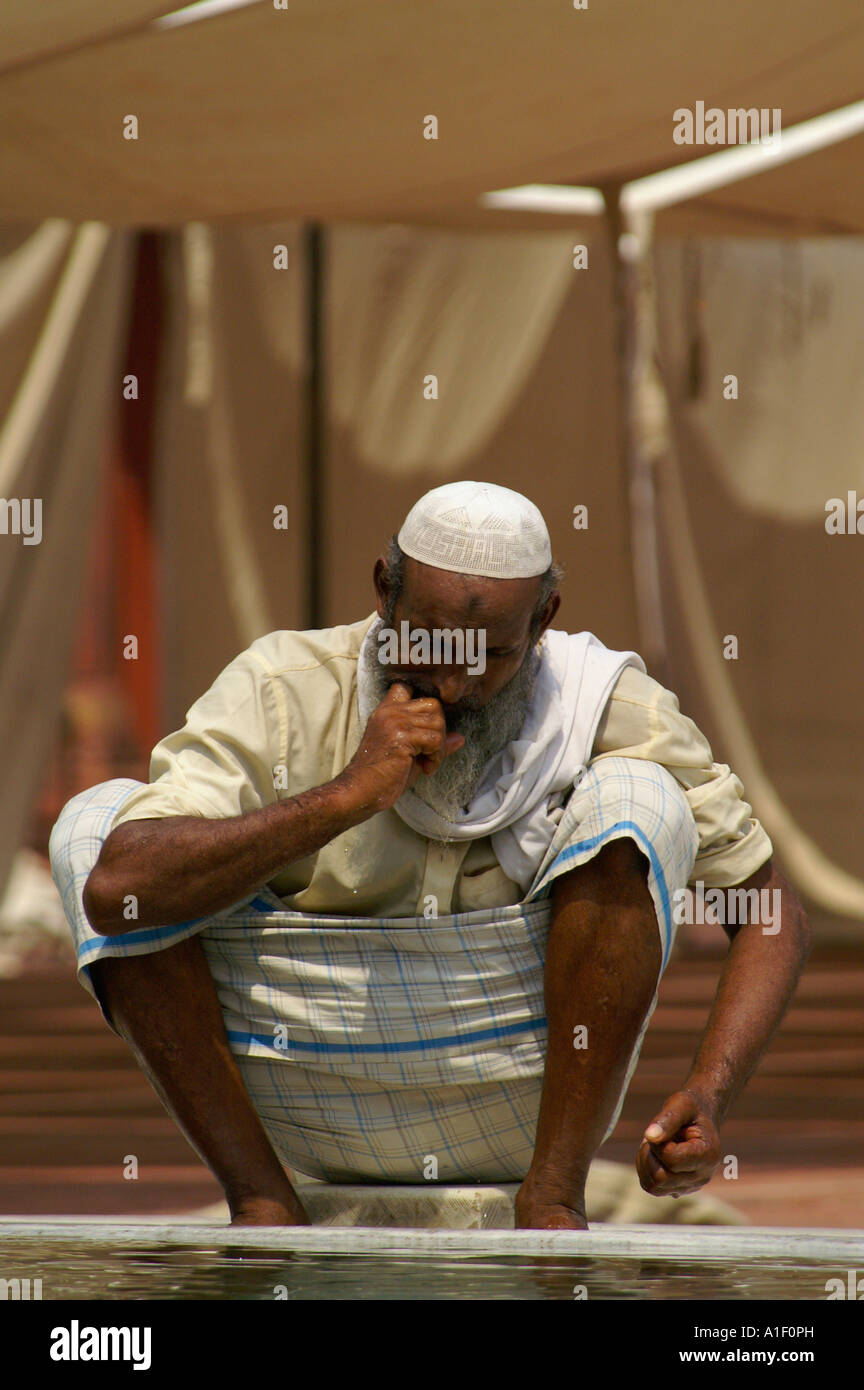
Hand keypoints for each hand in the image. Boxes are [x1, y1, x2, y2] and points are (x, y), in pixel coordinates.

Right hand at [337, 682, 464, 814]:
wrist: (362, 791)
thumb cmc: (383, 775)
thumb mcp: (411, 753)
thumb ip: (432, 741)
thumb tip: (459, 737)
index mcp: (386, 711)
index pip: (407, 687)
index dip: (424, 705)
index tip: (426, 729)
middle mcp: (390, 711)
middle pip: (433, 704)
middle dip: (439, 730)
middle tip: (430, 753)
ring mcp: (395, 721)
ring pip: (437, 721)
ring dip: (439, 747)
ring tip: (426, 762)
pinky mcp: (401, 736)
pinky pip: (435, 739)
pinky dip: (436, 757)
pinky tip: (425, 768)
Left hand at [636, 1088, 721, 1197]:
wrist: (699, 1117)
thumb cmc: (691, 1108)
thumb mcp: (681, 1104)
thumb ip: (668, 1118)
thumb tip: (650, 1136)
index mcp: (709, 1156)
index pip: (671, 1160)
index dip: (658, 1144)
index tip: (662, 1130)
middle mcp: (703, 1176)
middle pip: (660, 1178)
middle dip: (650, 1155)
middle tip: (656, 1138)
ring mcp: (691, 1186)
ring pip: (653, 1186)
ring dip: (646, 1163)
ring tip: (656, 1145)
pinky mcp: (679, 1189)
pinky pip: (652, 1187)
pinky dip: (646, 1170)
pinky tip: (655, 1155)